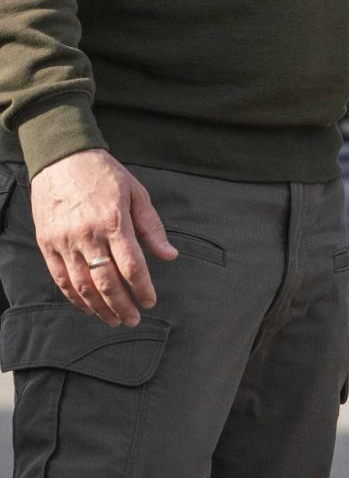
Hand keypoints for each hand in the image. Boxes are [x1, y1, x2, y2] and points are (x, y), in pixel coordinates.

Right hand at [30, 149, 177, 327]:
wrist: (63, 158)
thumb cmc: (104, 173)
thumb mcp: (136, 192)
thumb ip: (152, 227)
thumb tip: (170, 255)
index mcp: (114, 220)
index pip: (132, 266)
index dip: (143, 288)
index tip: (151, 301)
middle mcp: (88, 234)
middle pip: (107, 282)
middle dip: (122, 306)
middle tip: (133, 319)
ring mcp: (65, 241)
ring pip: (83, 286)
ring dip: (100, 308)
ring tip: (114, 319)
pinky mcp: (48, 244)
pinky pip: (61, 280)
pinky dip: (75, 298)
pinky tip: (88, 307)